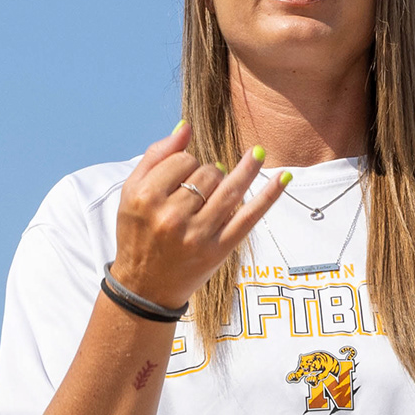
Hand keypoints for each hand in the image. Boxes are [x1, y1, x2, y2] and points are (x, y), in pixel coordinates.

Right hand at [107, 123, 288, 306]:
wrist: (144, 287)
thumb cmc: (137, 233)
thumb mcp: (131, 193)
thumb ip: (155, 156)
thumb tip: (186, 126)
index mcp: (146, 198)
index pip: (182, 160)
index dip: (185, 162)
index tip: (181, 176)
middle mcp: (171, 217)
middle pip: (207, 173)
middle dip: (208, 173)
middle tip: (199, 189)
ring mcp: (198, 235)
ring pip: (229, 188)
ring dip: (244, 171)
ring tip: (257, 155)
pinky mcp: (219, 250)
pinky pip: (249, 217)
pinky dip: (269, 196)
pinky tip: (284, 176)